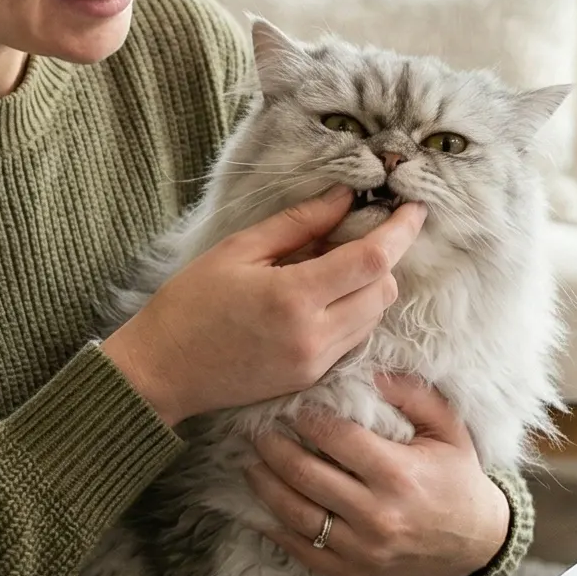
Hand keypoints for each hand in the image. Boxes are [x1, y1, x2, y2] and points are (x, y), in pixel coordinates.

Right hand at [102, 188, 425, 425]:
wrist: (162, 371)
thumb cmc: (190, 303)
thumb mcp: (238, 249)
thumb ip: (298, 223)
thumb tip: (346, 197)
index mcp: (293, 297)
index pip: (373, 260)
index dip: (401, 230)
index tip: (414, 207)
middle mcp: (314, 335)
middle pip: (385, 290)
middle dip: (383, 258)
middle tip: (354, 234)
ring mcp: (315, 363)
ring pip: (375, 317)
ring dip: (369, 287)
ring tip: (329, 267)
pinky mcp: (311, 379)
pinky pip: (354, 339)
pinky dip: (352, 313)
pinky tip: (319, 299)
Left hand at [243, 373, 511, 575]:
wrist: (475, 544)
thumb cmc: (458, 479)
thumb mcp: (448, 429)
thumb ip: (412, 395)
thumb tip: (370, 370)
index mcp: (398, 474)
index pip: (335, 438)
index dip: (307, 418)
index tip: (291, 404)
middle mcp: (376, 514)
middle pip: (305, 475)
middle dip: (273, 448)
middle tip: (256, 430)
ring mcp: (362, 549)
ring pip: (295, 515)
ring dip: (265, 486)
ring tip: (250, 462)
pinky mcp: (352, 573)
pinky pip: (302, 551)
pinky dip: (274, 528)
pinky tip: (259, 506)